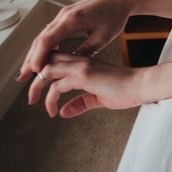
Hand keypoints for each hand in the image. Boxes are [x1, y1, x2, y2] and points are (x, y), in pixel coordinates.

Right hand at [16, 0, 135, 82]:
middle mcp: (64, 15)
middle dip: (30, 59)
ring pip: (43, 36)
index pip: (48, 40)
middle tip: (22, 76)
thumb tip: (70, 66)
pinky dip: (43, 45)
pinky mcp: (66, 16)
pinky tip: (42, 57)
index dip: (39, 57)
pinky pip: (50, 32)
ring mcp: (63, 14)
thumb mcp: (102, 38)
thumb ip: (85, 52)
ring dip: (34, 53)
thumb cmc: (115, 16)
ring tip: (28, 70)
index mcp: (72, 19)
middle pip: (40, 39)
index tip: (35, 72)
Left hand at [27, 52, 145, 117]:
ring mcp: (81, 66)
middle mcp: (81, 61)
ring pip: (47, 69)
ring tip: (33, 101)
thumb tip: (64, 112)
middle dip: (34, 77)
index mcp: (85, 63)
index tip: (39, 88)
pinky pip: (57, 85)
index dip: (44, 71)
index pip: (57, 60)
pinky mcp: (84, 75)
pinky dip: (50, 98)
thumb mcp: (98, 99)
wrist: (141, 86)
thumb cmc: (126, 90)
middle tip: (31, 95)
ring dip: (37, 86)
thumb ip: (80, 103)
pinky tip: (52, 109)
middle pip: (47, 60)